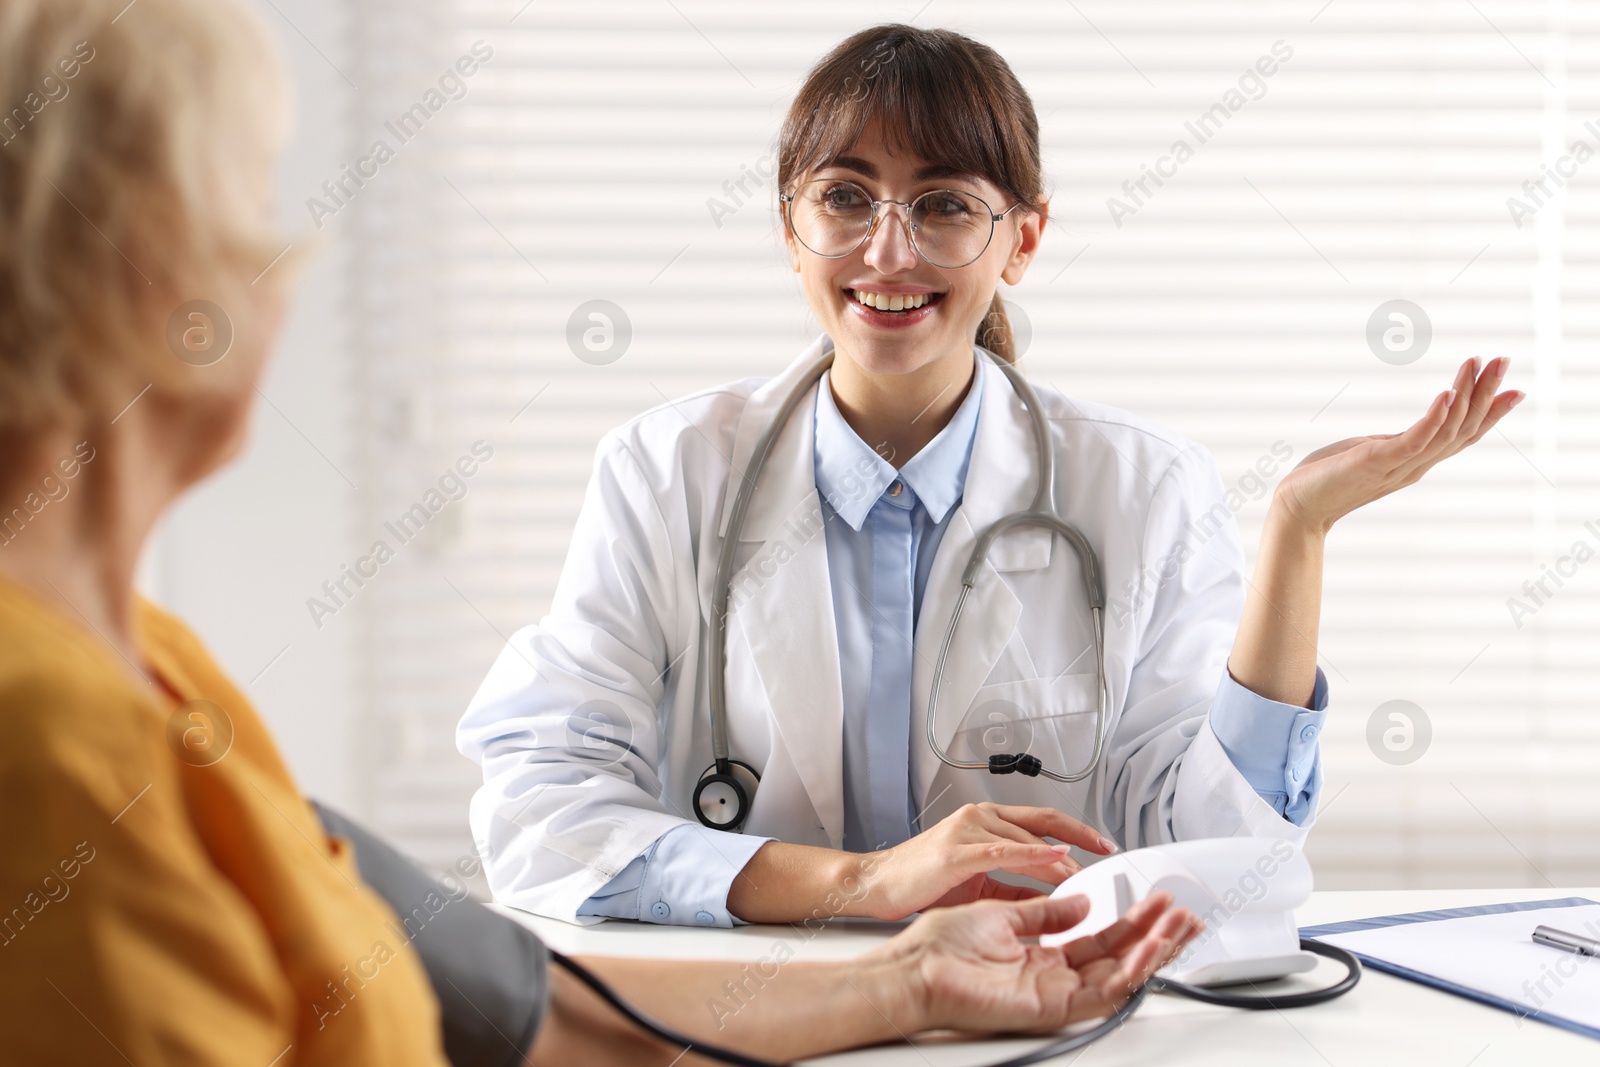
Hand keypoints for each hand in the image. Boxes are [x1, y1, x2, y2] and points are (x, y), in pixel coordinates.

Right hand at [855, 802, 1117, 920]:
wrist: (877, 883)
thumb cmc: (921, 883)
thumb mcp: (978, 886)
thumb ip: (1015, 887)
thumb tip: (1052, 898)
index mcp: (985, 821)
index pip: (1042, 819)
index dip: (1077, 829)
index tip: (1103, 845)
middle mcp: (979, 817)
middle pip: (1042, 822)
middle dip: (1080, 839)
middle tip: (1108, 856)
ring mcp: (968, 829)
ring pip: (1027, 838)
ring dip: (1061, 858)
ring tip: (1087, 876)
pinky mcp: (957, 850)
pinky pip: (1004, 851)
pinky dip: (1034, 855)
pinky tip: (1057, 860)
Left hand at [864, 891, 1200, 1036]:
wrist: (916, 966)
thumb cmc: (943, 945)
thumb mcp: (1003, 914)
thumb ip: (1045, 912)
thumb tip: (1080, 902)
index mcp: (1043, 956)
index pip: (1100, 940)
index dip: (1132, 923)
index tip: (1155, 903)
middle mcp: (1053, 977)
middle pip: (1118, 959)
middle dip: (1155, 937)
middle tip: (1183, 916)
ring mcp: (1054, 993)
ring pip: (1119, 979)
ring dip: (1153, 952)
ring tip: (1180, 928)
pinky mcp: (1050, 1007)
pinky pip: (1101, 996)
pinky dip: (1130, 974)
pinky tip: (1150, 950)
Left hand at [1274, 357, 1522, 534]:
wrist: (1297, 506)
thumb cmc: (1330, 477)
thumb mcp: (1374, 452)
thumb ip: (1398, 443)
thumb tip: (1414, 427)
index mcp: (1417, 461)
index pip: (1463, 435)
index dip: (1491, 413)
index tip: (1518, 389)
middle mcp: (1416, 466)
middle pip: (1463, 428)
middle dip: (1486, 393)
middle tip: (1504, 359)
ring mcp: (1398, 466)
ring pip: (1445, 430)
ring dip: (1464, 394)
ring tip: (1476, 363)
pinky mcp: (1375, 463)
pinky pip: (1412, 441)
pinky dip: (1432, 418)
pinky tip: (1444, 394)